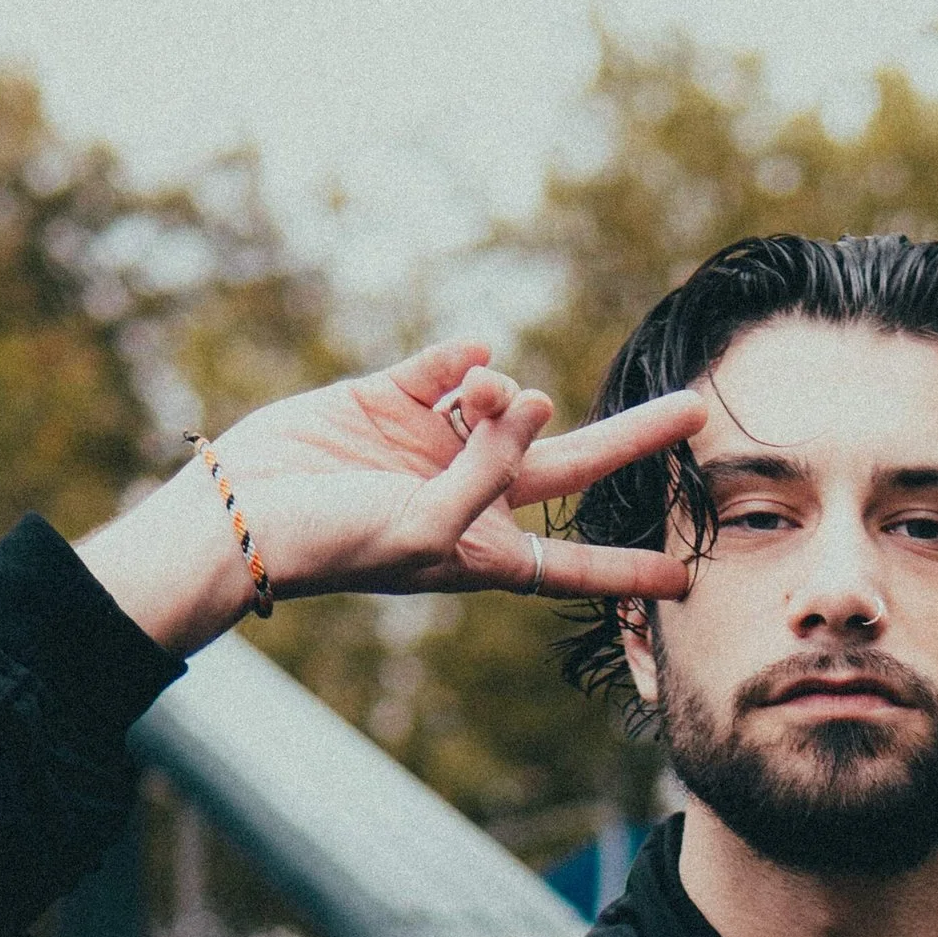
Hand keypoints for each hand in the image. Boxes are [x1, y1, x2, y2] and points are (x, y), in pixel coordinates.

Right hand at [79, 338, 704, 652]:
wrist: (240, 512)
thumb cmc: (332, 544)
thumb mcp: (425, 528)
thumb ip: (488, 469)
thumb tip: (532, 394)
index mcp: (480, 549)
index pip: (573, 561)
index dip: (630, 568)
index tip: (687, 578)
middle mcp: (466, 493)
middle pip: (569, 462)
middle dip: (632, 438)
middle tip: (697, 409)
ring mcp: (430, 443)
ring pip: (503, 399)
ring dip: (505, 392)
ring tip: (480, 397)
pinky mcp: (391, 395)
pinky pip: (448, 363)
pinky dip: (464, 359)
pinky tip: (465, 366)